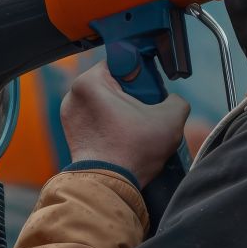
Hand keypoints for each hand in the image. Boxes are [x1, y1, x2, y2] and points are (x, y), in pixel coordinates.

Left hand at [60, 62, 190, 185]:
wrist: (110, 185)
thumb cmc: (132, 151)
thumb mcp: (170, 117)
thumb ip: (177, 99)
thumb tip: (173, 100)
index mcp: (89, 81)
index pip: (120, 62)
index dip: (140, 74)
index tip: (149, 89)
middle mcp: (73, 95)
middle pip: (112, 83)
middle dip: (132, 96)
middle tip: (146, 112)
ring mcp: (69, 115)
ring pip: (105, 103)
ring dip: (122, 112)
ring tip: (137, 129)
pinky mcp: (71, 133)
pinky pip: (96, 120)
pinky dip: (111, 126)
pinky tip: (125, 139)